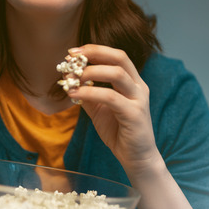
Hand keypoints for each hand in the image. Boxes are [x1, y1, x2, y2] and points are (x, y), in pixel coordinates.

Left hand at [64, 44, 161, 177]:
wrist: (136, 158)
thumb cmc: (119, 133)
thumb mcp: (99, 110)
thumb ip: (88, 94)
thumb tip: (69, 80)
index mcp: (133, 82)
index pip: (116, 56)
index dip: (95, 50)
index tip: (73, 52)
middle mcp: (139, 87)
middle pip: (119, 58)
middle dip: (94, 53)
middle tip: (72, 58)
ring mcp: (139, 99)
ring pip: (116, 74)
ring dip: (90, 72)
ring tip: (71, 77)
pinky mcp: (134, 114)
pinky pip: (110, 97)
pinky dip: (90, 93)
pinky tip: (74, 94)